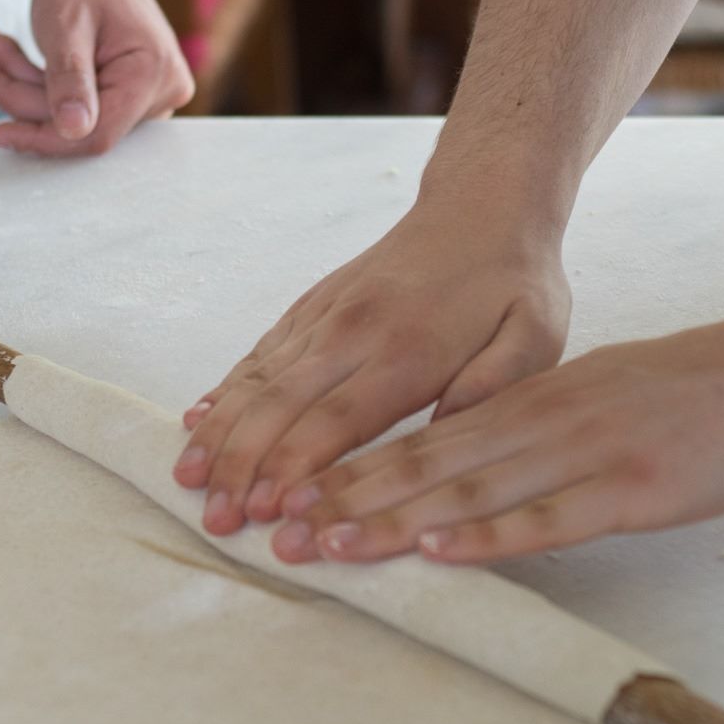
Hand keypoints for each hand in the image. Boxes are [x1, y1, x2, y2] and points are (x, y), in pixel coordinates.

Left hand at [0, 0, 192, 157]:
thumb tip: (73, 130)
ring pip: (71, 117)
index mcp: (153, 74)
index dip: (45, 139)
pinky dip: (35, 84)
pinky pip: (75, 107)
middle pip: (80, 126)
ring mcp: (147, 97)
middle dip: (21, 97)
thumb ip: (69, 78)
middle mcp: (161, 92)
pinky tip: (4, 53)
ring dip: (21, 86)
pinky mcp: (127, 97)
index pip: (97, 134)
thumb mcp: (66, 24)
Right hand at [173, 201, 571, 535]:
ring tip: (187, 480)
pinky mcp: (312, 307)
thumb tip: (448, 430)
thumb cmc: (514, 282)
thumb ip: (495, 386)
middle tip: (214, 519)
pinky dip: (226, 389)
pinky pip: (259, 352)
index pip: (338, 418)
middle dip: (242, 465)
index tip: (266, 510)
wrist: (481, 204)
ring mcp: (325, 316)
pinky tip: (198, 422)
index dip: (296, 466)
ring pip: (258, 380)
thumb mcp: (536, 335)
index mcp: (409, 351)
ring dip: (220, 434)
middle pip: (282, 405)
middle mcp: (353, 331)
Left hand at [266, 316, 723, 565]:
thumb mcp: (599, 394)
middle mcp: (545, 420)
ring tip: (330, 546)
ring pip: (471, 488)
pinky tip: (437, 551)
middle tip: (280, 533)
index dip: (353, 470)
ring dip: (393, 521)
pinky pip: (547, 518)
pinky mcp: (632, 490)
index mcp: (532, 398)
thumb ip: (536, 427)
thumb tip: (474, 466)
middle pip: (427, 463)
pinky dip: (487, 536)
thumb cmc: (696, 393)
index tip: (294, 498)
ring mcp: (586, 453)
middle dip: (347, 499)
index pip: (424, 436)